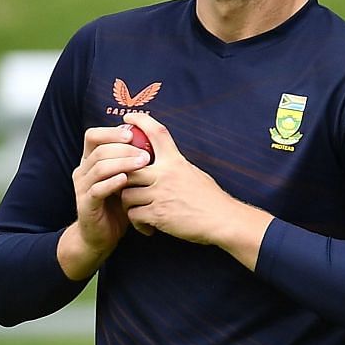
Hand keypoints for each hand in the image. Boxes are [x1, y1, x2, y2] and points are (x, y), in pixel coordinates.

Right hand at [60, 126, 150, 276]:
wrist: (101, 236)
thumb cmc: (116, 205)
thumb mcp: (125, 180)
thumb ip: (131, 162)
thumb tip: (153, 140)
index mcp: (90, 161)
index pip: (93, 136)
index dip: (111, 132)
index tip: (133, 134)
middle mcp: (83, 171)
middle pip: (99, 149)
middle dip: (124, 148)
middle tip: (146, 153)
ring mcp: (82, 187)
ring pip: (99, 167)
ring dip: (122, 162)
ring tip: (143, 163)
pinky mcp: (85, 204)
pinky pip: (98, 189)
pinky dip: (112, 182)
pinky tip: (127, 180)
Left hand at [119, 113, 271, 262]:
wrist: (222, 221)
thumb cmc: (211, 199)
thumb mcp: (194, 173)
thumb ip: (175, 166)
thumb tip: (164, 161)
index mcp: (176, 161)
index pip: (156, 133)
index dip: (141, 121)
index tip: (129, 117)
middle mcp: (166, 174)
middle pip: (128, 167)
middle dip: (122, 178)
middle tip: (124, 187)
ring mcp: (160, 194)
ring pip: (126, 194)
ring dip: (129, 204)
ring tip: (138, 211)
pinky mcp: (158, 215)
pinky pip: (134, 215)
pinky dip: (138, 223)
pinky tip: (147, 227)